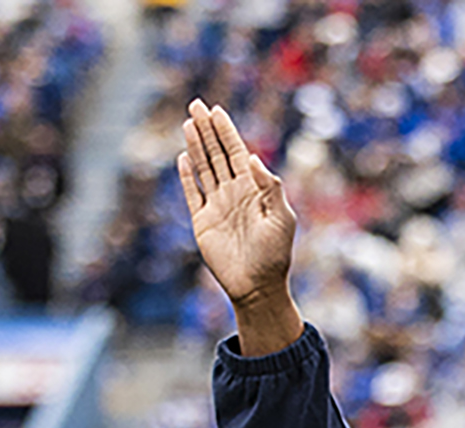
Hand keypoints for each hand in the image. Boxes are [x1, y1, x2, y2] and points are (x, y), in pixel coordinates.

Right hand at [177, 99, 300, 350]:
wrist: (257, 286)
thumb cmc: (275, 255)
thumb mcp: (282, 220)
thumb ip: (271, 189)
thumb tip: (255, 159)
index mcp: (255, 191)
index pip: (237, 153)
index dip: (227, 132)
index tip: (216, 110)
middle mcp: (234, 193)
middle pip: (218, 154)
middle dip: (207, 130)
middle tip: (196, 104)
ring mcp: (217, 206)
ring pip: (204, 168)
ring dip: (196, 146)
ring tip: (188, 122)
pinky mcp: (202, 221)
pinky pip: (192, 193)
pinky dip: (186, 176)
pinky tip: (183, 157)